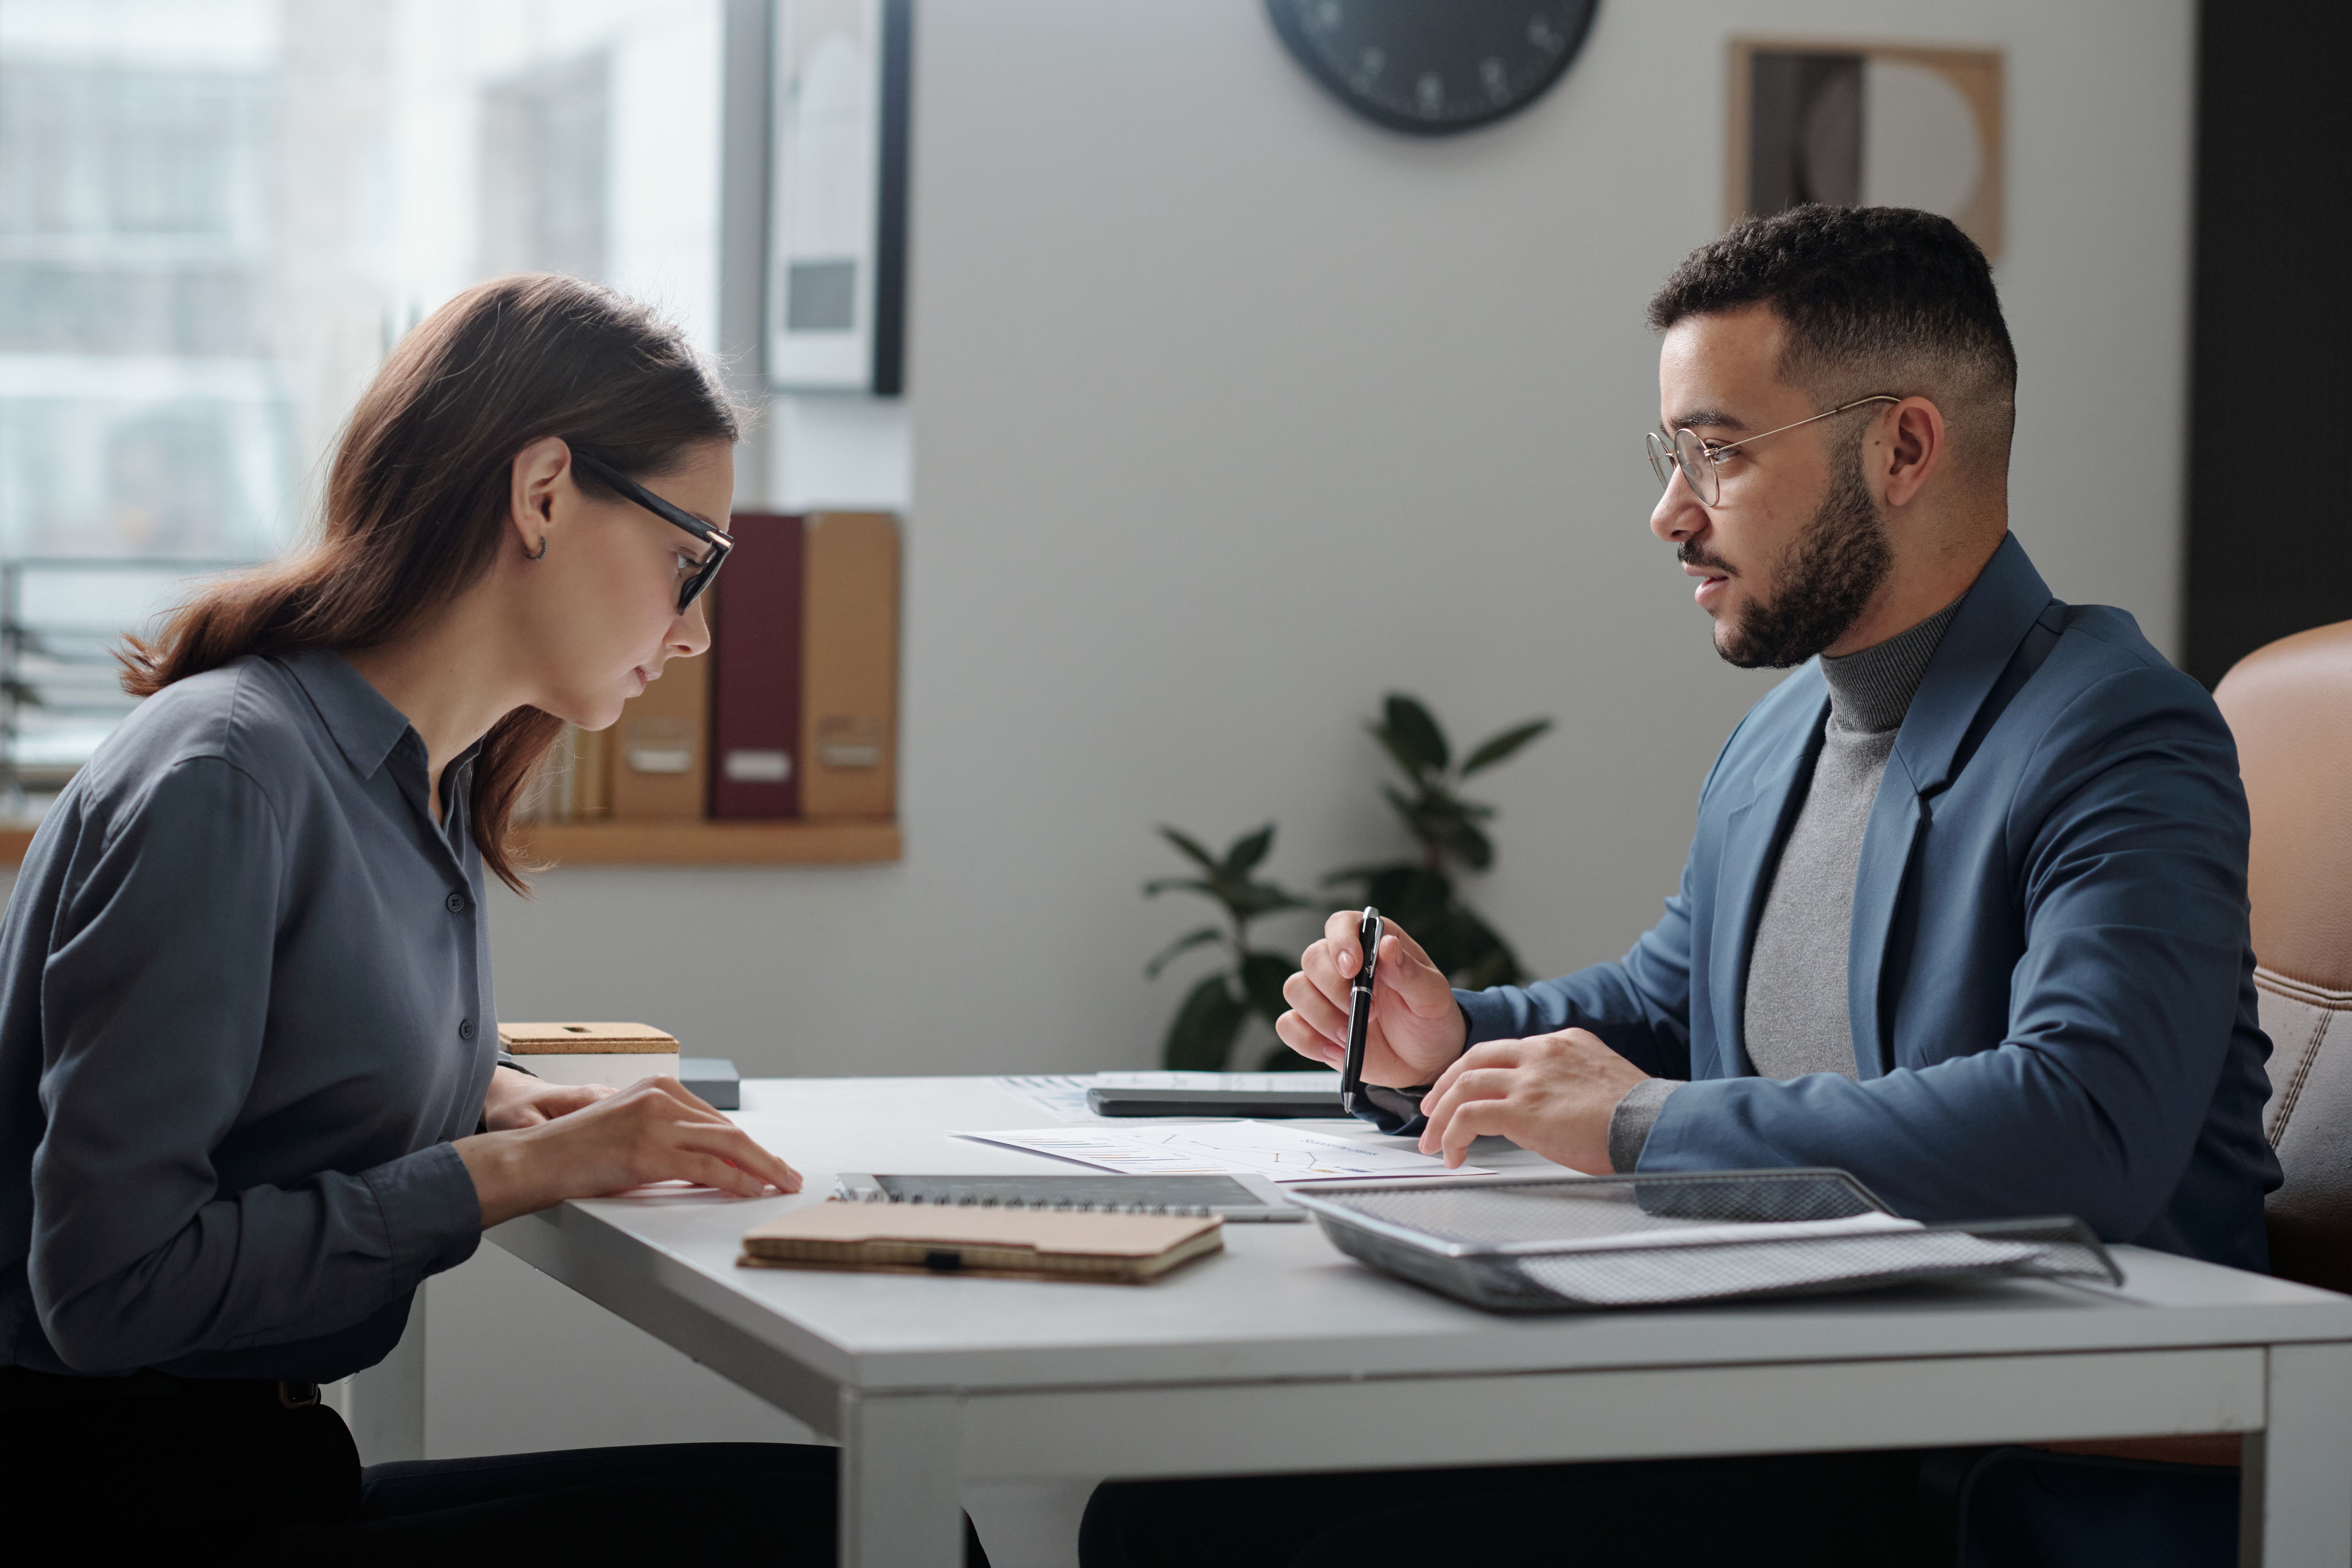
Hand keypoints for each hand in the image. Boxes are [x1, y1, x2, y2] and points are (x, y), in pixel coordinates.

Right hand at [455, 1076, 801, 1226]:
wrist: (535, 1157)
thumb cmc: (578, 1152)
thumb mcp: (631, 1134)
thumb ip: (669, 1140)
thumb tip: (709, 1165)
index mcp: (658, 1088)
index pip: (715, 1119)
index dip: (746, 1144)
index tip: (765, 1161)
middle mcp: (661, 1098)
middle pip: (728, 1129)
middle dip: (764, 1155)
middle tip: (788, 1174)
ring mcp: (656, 1123)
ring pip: (727, 1145)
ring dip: (762, 1168)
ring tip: (781, 1185)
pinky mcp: (649, 1151)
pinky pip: (708, 1167)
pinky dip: (737, 1180)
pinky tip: (753, 1190)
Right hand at [1275, 911, 1466, 1086]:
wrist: (1426, 1062)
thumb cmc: (1431, 1021)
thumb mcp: (1431, 996)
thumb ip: (1409, 971)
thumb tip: (1387, 944)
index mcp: (1371, 946)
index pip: (1341, 925)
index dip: (1340, 941)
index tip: (1352, 967)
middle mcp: (1342, 966)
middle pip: (1312, 958)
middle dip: (1335, 989)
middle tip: (1369, 1013)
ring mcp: (1324, 996)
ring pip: (1295, 990)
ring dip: (1322, 1016)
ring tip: (1353, 1035)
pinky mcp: (1313, 1026)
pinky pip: (1288, 1025)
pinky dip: (1308, 1040)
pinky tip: (1336, 1050)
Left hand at [1416, 1029, 1649, 1173]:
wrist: (1655, 1125)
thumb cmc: (1639, 1117)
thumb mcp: (1600, 1082)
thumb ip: (1569, 1084)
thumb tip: (1550, 1109)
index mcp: (1562, 1044)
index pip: (1505, 1051)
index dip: (1477, 1072)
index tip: (1463, 1091)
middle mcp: (1542, 1053)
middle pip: (1475, 1059)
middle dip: (1446, 1085)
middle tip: (1432, 1108)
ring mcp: (1531, 1079)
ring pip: (1464, 1085)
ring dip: (1442, 1115)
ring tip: (1434, 1141)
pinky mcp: (1524, 1109)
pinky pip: (1470, 1116)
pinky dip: (1453, 1134)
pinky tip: (1454, 1154)